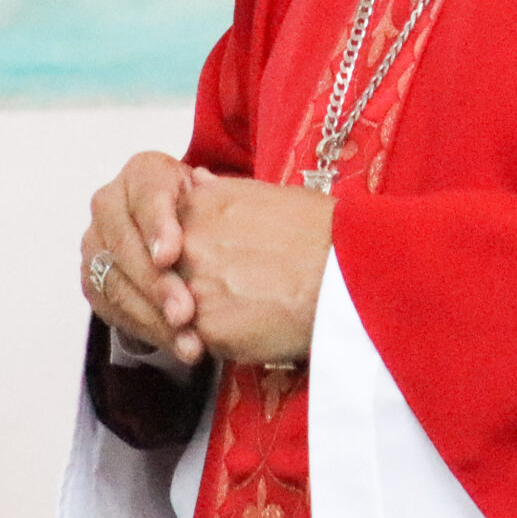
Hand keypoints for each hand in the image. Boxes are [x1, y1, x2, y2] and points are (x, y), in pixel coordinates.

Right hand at [81, 152, 203, 363]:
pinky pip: (115, 308)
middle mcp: (110, 204)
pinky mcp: (94, 280)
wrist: (186, 232)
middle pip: (126, 245)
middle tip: (183, 311)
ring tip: (185, 339)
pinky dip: (147, 330)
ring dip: (152, 316)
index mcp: (142, 173)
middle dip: (156, 283)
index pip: (147, 195)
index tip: (170, 255)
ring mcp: (96, 243)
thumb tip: (205, 185)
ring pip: (117, 283)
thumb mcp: (216, 196)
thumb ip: (213, 195)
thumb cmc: (206, 211)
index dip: (157, 226)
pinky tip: (174, 343)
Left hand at [175, 170, 334, 366]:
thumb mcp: (269, 193)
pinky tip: (256, 327)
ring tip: (249, 307)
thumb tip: (193, 178)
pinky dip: (223, 338)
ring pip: (181, 308)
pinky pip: (203, 339)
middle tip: (238, 286)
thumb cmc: (322, 231)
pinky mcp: (210, 330)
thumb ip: (220, 190)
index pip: (167, 231)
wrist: (349, 273)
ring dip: (206, 312)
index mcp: (199, 205)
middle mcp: (188, 244)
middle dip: (194, 281)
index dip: (192, 249)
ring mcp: (194, 288)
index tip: (219, 257)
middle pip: (171, 271)